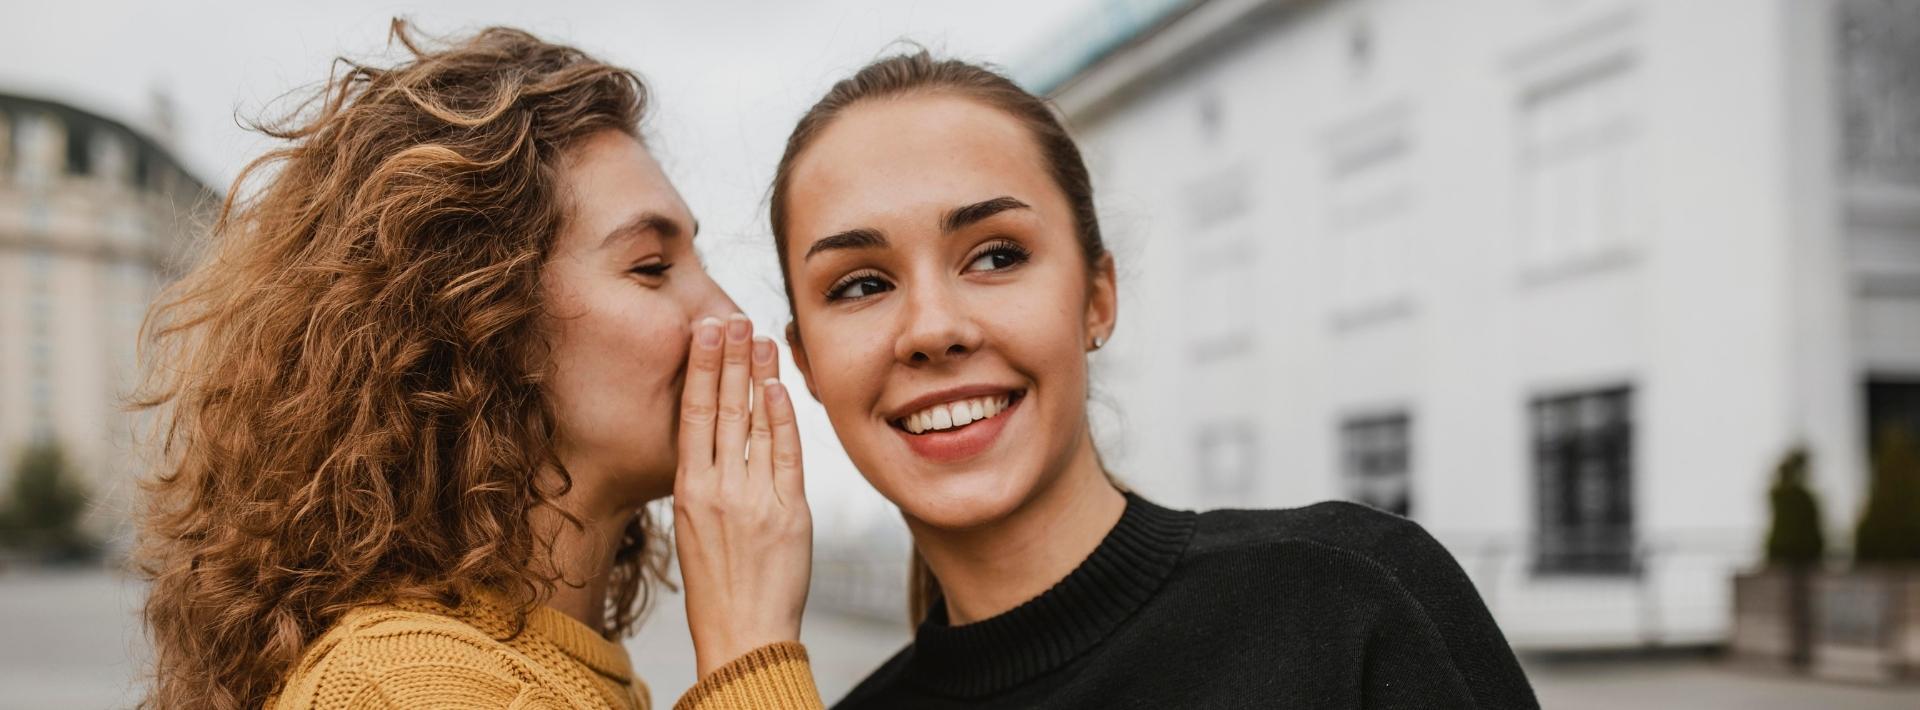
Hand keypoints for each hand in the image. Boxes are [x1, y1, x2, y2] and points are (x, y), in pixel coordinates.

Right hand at [673, 313, 811, 678]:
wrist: (742, 634)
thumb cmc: (719, 586)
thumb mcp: (696, 528)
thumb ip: (707, 483)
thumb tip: (717, 441)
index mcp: (688, 490)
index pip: (692, 413)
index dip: (699, 367)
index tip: (705, 331)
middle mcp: (717, 488)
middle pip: (720, 407)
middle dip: (728, 357)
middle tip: (733, 315)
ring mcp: (752, 498)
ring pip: (753, 422)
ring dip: (757, 376)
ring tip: (759, 338)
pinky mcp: (787, 513)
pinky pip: (786, 455)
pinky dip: (783, 419)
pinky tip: (779, 388)